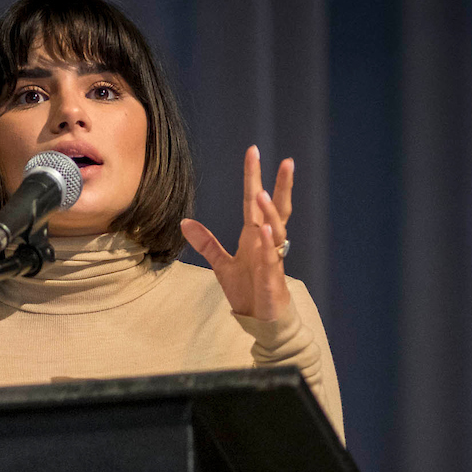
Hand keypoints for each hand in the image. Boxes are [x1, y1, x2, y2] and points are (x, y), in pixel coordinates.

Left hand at [180, 145, 292, 320]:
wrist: (260, 319)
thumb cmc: (248, 290)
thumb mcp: (222, 264)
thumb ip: (206, 243)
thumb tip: (185, 222)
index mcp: (253, 236)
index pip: (253, 201)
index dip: (253, 177)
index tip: (253, 152)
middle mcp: (266, 242)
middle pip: (276, 209)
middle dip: (282, 186)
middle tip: (287, 161)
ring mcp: (271, 258)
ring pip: (275, 230)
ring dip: (270, 212)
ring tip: (262, 193)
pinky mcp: (272, 277)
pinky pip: (270, 258)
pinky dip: (266, 244)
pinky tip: (262, 231)